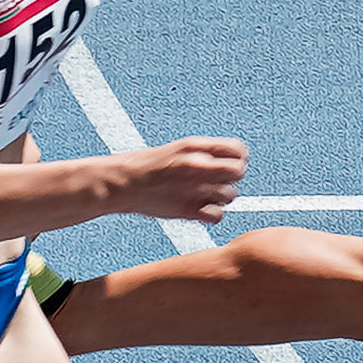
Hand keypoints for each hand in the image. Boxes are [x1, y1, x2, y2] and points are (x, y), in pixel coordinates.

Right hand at [112, 135, 247, 226]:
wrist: (124, 183)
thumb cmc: (150, 165)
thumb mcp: (180, 148)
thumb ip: (207, 153)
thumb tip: (234, 159)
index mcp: (196, 146)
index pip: (238, 149)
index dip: (238, 158)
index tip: (231, 164)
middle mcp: (198, 165)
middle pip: (238, 172)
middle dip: (232, 177)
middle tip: (219, 181)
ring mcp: (194, 188)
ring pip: (230, 195)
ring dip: (222, 198)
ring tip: (204, 195)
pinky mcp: (188, 210)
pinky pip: (218, 215)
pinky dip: (212, 214)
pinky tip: (201, 209)